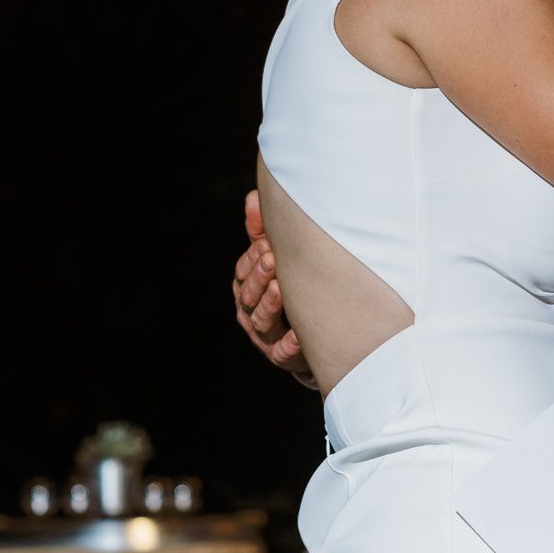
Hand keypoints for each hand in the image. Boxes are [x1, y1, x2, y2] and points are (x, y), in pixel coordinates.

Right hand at [232, 190, 312, 387]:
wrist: (311, 333)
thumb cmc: (292, 286)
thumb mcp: (276, 258)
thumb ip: (262, 233)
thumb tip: (254, 196)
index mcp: (247, 288)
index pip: (242, 273)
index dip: (252, 259)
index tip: (267, 243)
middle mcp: (251, 312)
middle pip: (247, 296)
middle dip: (258, 276)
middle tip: (272, 259)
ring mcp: (265, 337)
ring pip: (260, 323)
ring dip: (270, 305)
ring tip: (282, 289)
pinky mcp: (282, 356)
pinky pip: (281, 353)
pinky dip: (289, 345)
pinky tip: (300, 335)